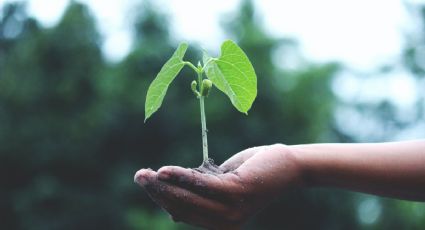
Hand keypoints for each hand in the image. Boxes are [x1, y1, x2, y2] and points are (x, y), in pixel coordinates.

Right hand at [134, 144, 301, 229]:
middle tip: (138, 176)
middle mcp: (224, 223)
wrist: (288, 166)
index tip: (146, 182)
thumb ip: (201, 195)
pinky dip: (182, 177)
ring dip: (164, 185)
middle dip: (157, 192)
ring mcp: (231, 210)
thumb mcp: (222, 185)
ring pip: (188, 198)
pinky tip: (165, 170)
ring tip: (146, 174)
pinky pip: (202, 185)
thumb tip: (172, 211)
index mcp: (219, 223)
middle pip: (182, 207)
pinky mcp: (237, 193)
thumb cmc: (254, 172)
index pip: (183, 212)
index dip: (162, 198)